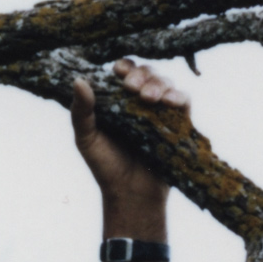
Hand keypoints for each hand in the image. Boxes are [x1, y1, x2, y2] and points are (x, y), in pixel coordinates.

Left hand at [68, 59, 187, 242]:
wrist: (131, 194)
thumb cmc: (105, 167)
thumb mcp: (86, 139)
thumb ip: (81, 111)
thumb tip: (79, 80)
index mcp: (117, 100)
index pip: (124, 72)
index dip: (124, 67)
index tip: (120, 72)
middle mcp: (140, 102)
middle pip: (147, 73)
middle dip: (141, 75)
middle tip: (132, 88)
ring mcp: (160, 111)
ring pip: (166, 82)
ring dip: (158, 84)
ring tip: (149, 99)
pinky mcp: (178, 123)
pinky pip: (184, 100)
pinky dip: (178, 96)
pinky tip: (169, 102)